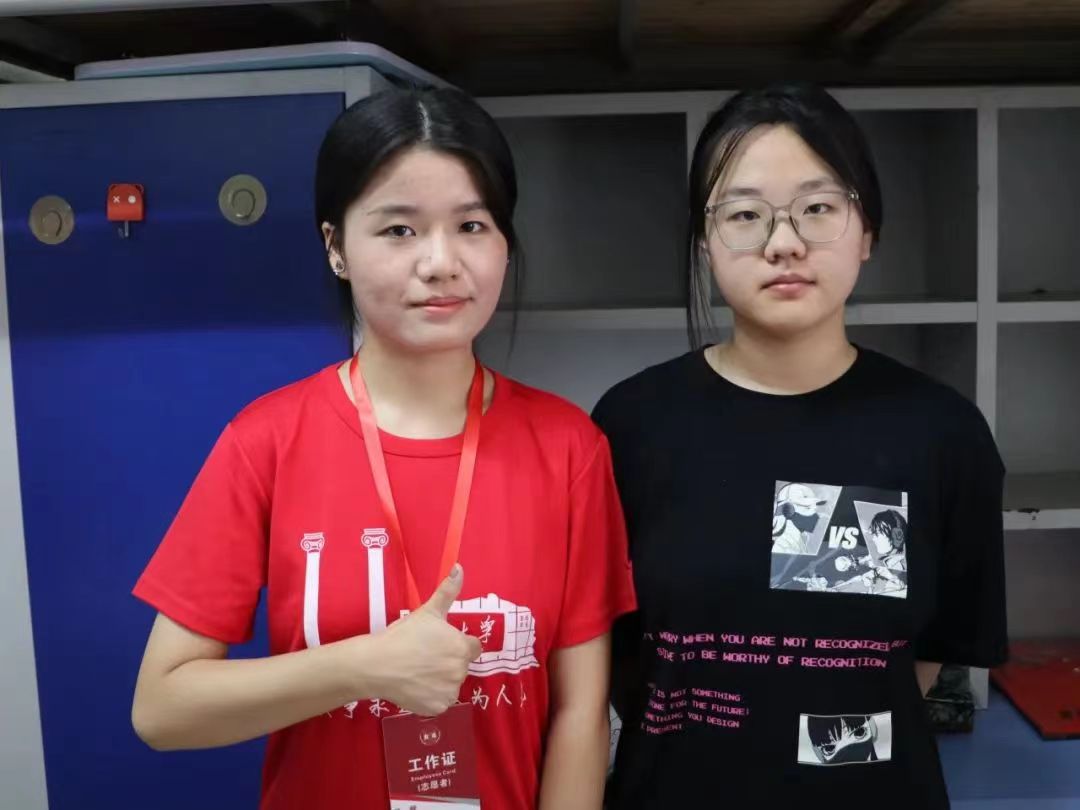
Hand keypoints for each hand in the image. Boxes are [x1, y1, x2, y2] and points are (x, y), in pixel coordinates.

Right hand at [371, 564, 481, 715]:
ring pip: (451, 684)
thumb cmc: (404, 635)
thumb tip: (460, 567)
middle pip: (461, 666)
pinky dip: (431, 696)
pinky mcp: (437, 708)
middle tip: (425, 656)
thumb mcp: (428, 611)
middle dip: (448, 661)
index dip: (458, 644)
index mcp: (462, 647)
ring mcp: (449, 692)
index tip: (440, 644)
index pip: (473, 647)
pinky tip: (415, 685)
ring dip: (441, 679)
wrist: (377, 664)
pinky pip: (440, 701)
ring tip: (418, 670)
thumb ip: (448, 590)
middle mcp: (460, 671)